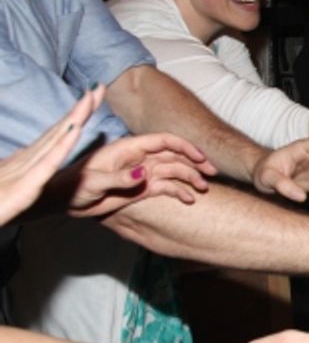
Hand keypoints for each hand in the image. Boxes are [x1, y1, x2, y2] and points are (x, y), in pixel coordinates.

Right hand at [0, 86, 103, 223]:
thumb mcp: (10, 189)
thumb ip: (19, 175)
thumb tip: (24, 161)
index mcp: (25, 162)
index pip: (56, 135)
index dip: (74, 116)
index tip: (90, 98)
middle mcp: (26, 160)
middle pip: (59, 130)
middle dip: (80, 109)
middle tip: (98, 87)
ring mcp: (26, 171)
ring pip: (55, 139)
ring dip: (75, 118)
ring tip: (91, 97)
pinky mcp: (27, 186)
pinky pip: (48, 163)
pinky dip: (62, 145)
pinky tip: (75, 129)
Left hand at [61, 132, 216, 217]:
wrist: (64, 201)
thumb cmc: (73, 186)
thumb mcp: (94, 182)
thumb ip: (119, 177)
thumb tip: (145, 173)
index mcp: (128, 149)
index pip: (162, 141)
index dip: (183, 146)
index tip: (200, 157)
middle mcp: (139, 159)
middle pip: (173, 155)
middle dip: (194, 162)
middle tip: (212, 173)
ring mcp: (142, 173)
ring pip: (173, 171)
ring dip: (190, 178)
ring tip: (202, 189)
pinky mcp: (142, 188)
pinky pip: (166, 187)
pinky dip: (179, 192)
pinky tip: (188, 200)